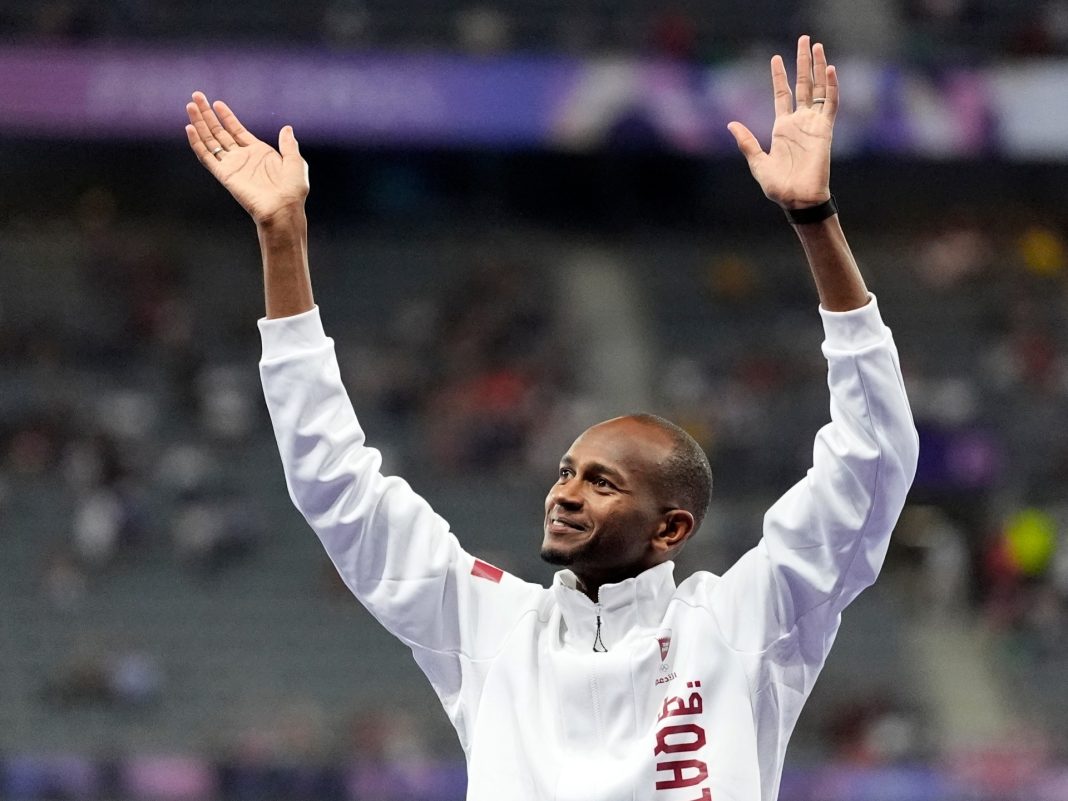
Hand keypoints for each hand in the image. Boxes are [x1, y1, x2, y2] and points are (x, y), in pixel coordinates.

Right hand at [184, 92, 308, 226]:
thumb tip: (287, 128)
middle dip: (207, 114)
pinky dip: (197, 143)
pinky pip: (207, 157)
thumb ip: (289, 145)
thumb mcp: (295, 162)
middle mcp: (242, 157)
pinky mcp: (224, 174)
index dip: (226, 116)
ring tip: (190, 106)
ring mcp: (232, 165)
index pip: (236, 130)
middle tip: (196, 96)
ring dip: (199, 124)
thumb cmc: (292, 190)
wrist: (283, 208)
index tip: (216, 103)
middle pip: (219, 132)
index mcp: (258, 152)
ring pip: (210, 141)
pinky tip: (190, 129)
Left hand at [728, 35, 836, 209]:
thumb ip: (747, 142)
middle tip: (805, 40)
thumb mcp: (757, 162)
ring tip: (817, 46)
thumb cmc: (778, 186)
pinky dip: (831, 86)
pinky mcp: (825, 130)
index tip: (776, 58)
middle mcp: (799, 121)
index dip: (779, 75)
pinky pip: (831, 104)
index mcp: (782, 127)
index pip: (782, 94)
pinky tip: (829, 69)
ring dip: (818, 67)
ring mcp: (813, 124)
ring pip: (818, 88)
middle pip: (803, 84)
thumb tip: (732, 124)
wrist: (797, 199)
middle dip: (803, 62)